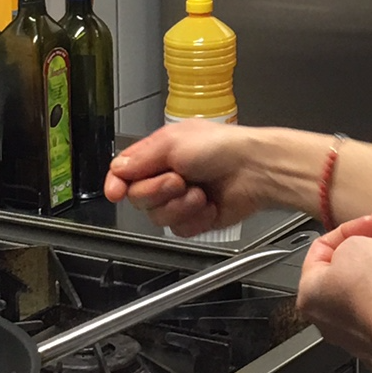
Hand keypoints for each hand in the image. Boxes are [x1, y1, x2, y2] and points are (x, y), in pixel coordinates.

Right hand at [103, 120, 286, 234]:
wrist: (255, 171)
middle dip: (158, 191)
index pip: (124, 173)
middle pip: (138, 199)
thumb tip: (117, 170)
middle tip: (180, 180)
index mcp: (159, 154)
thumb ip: (141, 158)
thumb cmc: (223, 147)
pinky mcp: (196, 220)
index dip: (116, 184)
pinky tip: (209, 206)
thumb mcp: (174, 142)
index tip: (116, 192)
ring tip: (200, 193)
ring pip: (158, 218)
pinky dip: (196, 219)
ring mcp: (181, 200)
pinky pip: (180, 230)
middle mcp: (167, 177)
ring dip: (180, 207)